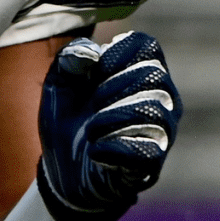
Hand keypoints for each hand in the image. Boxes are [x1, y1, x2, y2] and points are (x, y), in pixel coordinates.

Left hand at [35, 31, 180, 220]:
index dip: (116, 54)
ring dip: (111, 117)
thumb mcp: (58, 86)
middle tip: (90, 104)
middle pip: (151, 74)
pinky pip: (148, 149)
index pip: (148, 46)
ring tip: (91, 129)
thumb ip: (68, 61)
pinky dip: (114, 147)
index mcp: (139, 73)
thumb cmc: (68, 123)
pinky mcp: (153, 164)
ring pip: (153, 109)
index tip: (93, 71)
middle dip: (111, 86)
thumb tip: (90, 53)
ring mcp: (161, 133)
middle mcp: (161, 99)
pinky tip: (96, 151)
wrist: (62, 174)